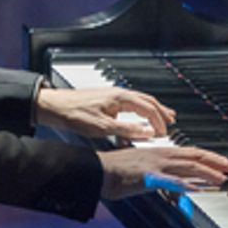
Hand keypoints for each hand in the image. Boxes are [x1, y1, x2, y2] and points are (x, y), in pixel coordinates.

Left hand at [35, 86, 175, 140]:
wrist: (55, 106)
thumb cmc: (74, 113)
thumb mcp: (103, 127)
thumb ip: (127, 130)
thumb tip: (147, 133)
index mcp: (121, 97)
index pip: (149, 108)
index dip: (159, 121)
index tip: (164, 133)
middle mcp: (119, 94)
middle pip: (148, 101)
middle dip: (161, 112)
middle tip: (171, 121)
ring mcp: (113, 96)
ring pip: (140, 101)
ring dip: (152, 110)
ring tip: (162, 117)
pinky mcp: (107, 100)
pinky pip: (131, 104)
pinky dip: (140, 111)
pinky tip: (138, 119)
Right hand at [99, 147, 227, 199]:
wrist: (96, 170)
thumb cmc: (114, 170)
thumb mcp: (143, 170)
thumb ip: (162, 174)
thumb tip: (179, 182)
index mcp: (160, 152)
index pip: (191, 152)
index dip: (210, 157)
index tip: (224, 163)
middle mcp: (160, 155)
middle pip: (194, 156)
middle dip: (216, 162)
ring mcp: (155, 165)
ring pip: (187, 167)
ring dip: (207, 173)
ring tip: (222, 178)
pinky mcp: (147, 177)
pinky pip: (169, 180)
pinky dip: (184, 184)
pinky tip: (195, 188)